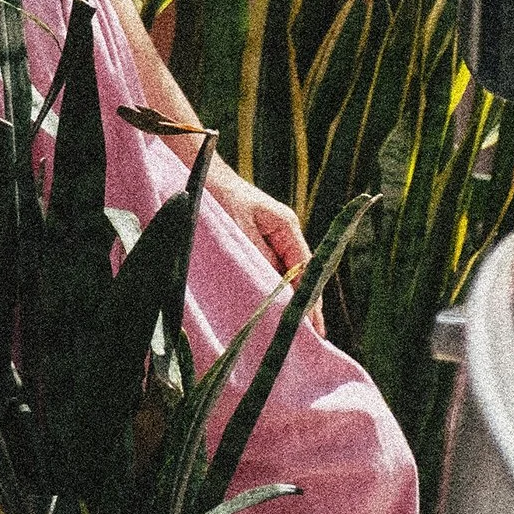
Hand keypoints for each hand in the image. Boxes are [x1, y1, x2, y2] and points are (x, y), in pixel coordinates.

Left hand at [205, 158, 324, 325]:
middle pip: (298, 276)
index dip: (310, 298)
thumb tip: (276, 288)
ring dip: (285, 301)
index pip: (306, 268)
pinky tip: (268, 312)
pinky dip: (268, 291)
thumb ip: (258, 256)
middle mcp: (282, 234)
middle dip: (303, 305)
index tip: (314, 325)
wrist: (199, 175)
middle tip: (310, 338)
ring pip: (282, 277)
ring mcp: (268, 240)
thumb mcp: (238, 227)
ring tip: (291, 333)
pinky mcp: (253, 245)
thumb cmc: (219, 196)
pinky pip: (265, 272)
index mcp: (286, 226)